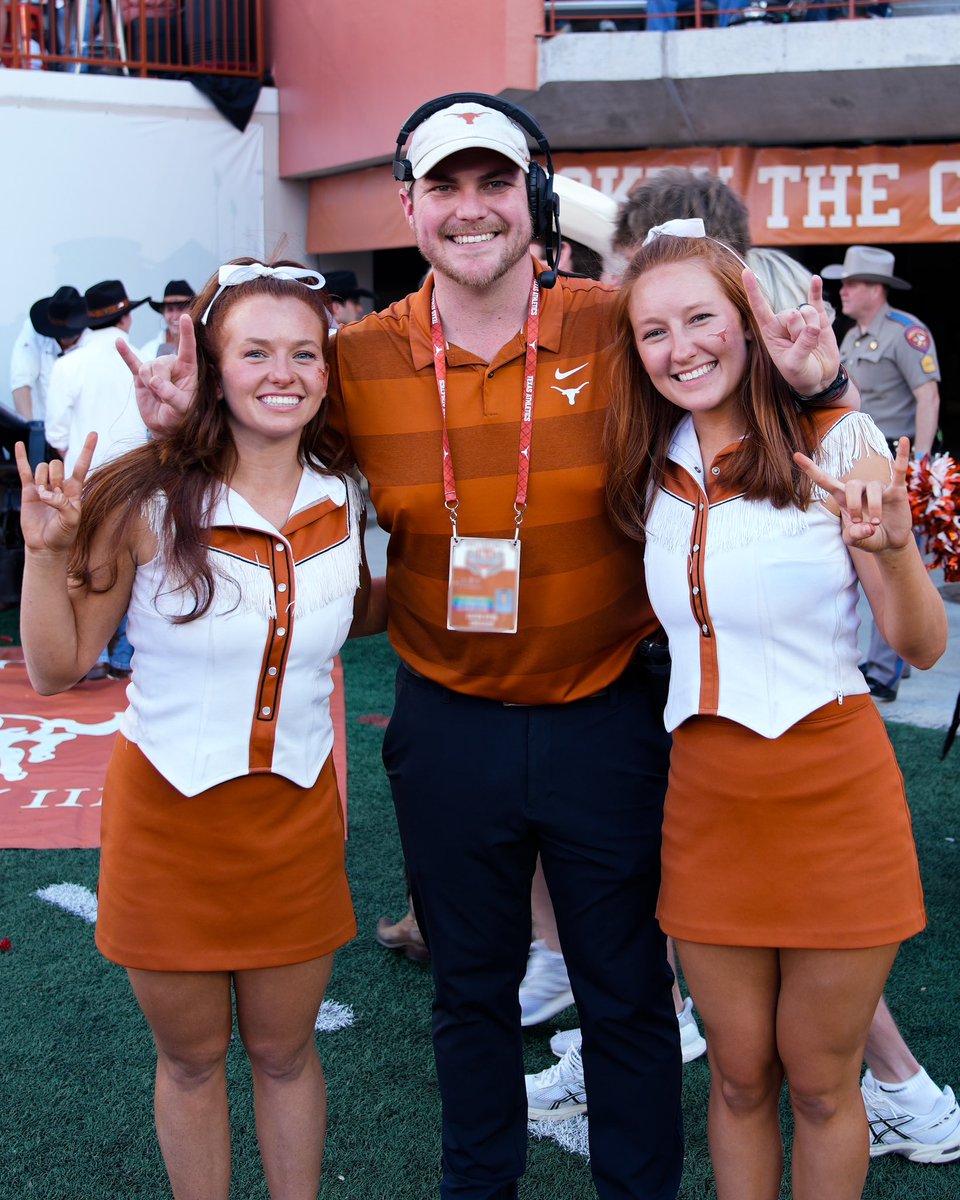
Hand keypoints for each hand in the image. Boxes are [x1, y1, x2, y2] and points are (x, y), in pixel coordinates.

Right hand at [16, 432, 96, 554]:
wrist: (45, 546)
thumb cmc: (63, 535)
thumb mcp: (71, 521)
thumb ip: (63, 504)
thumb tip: (45, 493)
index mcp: (74, 490)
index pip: (81, 465)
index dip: (87, 450)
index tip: (93, 433)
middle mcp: (59, 485)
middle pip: (56, 465)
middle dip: (54, 477)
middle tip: (53, 496)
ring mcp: (43, 486)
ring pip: (41, 468)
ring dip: (41, 480)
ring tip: (42, 497)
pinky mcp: (28, 491)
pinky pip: (24, 470)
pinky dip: (22, 457)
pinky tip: (19, 444)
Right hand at [116, 312, 197, 432]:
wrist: (166, 426)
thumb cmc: (180, 416)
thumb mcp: (182, 409)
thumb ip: (172, 395)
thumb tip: (154, 381)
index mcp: (188, 369)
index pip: (188, 349)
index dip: (187, 333)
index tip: (185, 317)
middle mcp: (172, 365)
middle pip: (160, 363)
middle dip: (159, 382)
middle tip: (164, 397)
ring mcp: (155, 369)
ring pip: (146, 368)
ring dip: (149, 384)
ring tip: (156, 396)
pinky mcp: (140, 376)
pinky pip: (131, 363)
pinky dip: (125, 354)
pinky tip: (118, 342)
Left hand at [744, 270, 839, 396]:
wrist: (819, 377)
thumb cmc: (801, 374)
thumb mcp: (796, 365)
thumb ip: (802, 346)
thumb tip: (812, 326)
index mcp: (770, 332)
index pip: (759, 308)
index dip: (753, 290)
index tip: (746, 272)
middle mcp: (783, 322)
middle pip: (791, 314)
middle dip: (799, 331)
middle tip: (801, 348)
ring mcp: (801, 318)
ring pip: (806, 311)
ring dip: (812, 328)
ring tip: (811, 344)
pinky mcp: (818, 317)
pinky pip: (816, 299)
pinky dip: (816, 290)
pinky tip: (816, 279)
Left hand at [794, 437, 913, 553]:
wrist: (890, 543)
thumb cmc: (868, 537)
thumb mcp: (856, 541)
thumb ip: (856, 536)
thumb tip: (868, 528)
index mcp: (843, 497)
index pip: (824, 480)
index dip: (811, 469)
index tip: (795, 455)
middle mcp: (859, 489)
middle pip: (851, 485)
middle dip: (853, 505)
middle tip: (857, 522)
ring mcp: (878, 488)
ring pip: (873, 487)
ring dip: (874, 507)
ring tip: (875, 523)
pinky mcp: (896, 490)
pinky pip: (899, 470)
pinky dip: (902, 456)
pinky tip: (905, 441)